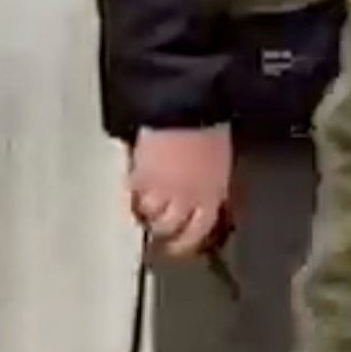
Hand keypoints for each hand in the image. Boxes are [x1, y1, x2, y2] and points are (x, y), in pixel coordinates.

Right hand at [128, 127, 235, 256]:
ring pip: (149, 215)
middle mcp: (188, 198)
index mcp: (212, 193)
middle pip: (170, 228)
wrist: (189, 106)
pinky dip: (131, 192)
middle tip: (154, 231)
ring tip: (141, 207)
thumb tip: (203, 191)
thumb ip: (210, 180)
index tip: (178, 245)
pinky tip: (131, 187)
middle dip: (162, 231)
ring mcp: (163, 190)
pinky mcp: (142, 177)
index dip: (186, 243)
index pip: (199, 230)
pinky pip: (133, 194)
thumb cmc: (210, 125)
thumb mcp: (219, 157)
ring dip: (145, 212)